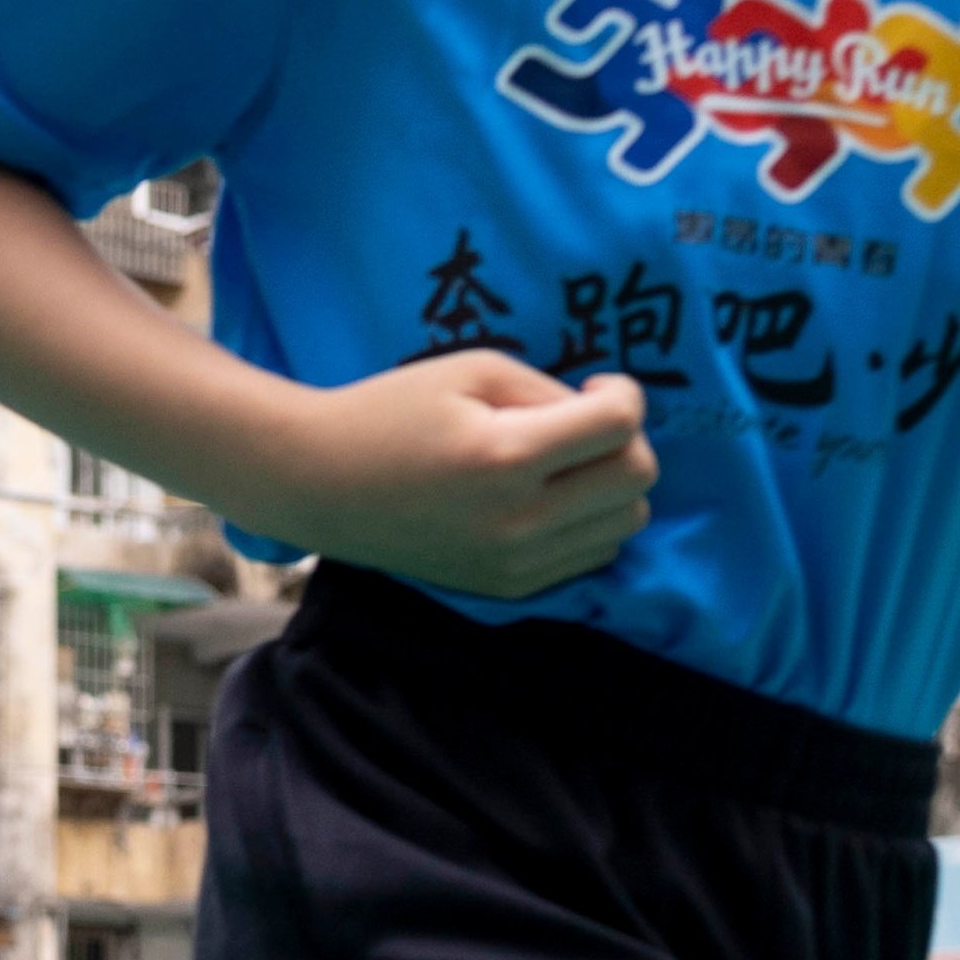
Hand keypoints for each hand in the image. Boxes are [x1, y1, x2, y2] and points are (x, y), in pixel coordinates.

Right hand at [256, 347, 656, 597]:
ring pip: (626, 524)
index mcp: (507, 455)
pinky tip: (547, 500)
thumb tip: (605, 418)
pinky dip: (587, 523)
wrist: (321, 485)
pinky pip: (591, 557)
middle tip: (584, 424)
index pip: (622, 424)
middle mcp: (520, 521)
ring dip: (612, 486)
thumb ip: (548, 389)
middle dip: (626, 440)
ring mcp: (516, 564)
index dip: (624, 392)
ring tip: (566, 464)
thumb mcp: (471, 370)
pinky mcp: (509, 589)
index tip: (595, 384)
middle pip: (638, 479)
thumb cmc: (390, 412)